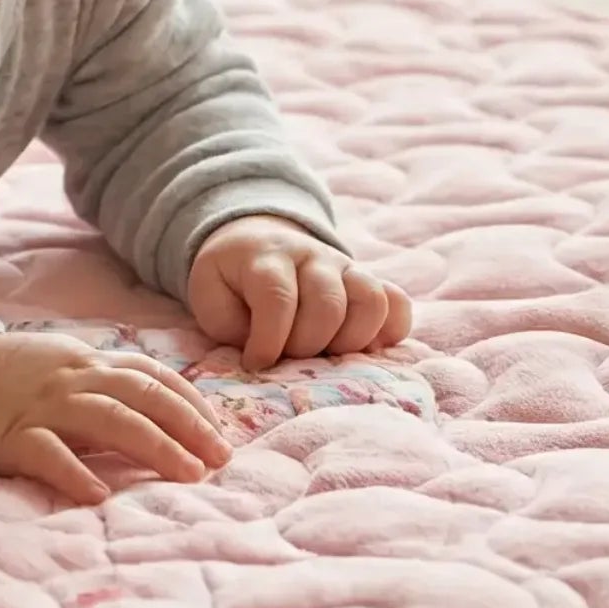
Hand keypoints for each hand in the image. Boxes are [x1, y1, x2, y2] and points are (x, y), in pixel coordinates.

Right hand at [0, 330, 231, 508]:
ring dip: (153, 446)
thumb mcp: (68, 365)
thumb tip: (168, 411)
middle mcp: (75, 380)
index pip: (155, 377)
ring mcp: (44, 407)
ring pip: (109, 420)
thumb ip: (111, 382)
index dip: (193, 404)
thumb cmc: (16, 377)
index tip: (221, 434)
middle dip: (187, 427)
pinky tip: (99, 495)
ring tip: (186, 474)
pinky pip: (47, 454)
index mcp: (92, 363)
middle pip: (143, 398)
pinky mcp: (11, 436)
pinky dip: (75, 473)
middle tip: (220, 459)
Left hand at [188, 217, 411, 370]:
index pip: (278, 298)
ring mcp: (346, 268)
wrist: (255, 243)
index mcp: (267, 258)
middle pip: (328, 305)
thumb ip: (230, 326)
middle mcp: (313, 257)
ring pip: (371, 301)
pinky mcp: (369, 283)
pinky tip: (364, 350)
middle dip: (308, 345)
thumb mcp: (211, 298)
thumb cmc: (232, 283)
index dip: (269, 339)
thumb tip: (267, 358)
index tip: (256, 364)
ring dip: (351, 342)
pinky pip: (397, 304)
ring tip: (327, 356)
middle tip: (289, 358)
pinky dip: (389, 332)